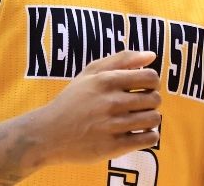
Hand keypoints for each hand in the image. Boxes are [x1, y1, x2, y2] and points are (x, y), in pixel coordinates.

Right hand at [29, 49, 161, 166]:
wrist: (48, 134)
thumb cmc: (72, 101)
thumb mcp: (90, 73)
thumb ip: (122, 60)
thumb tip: (152, 55)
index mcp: (107, 81)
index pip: (151, 77)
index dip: (152, 83)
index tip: (143, 88)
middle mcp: (111, 102)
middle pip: (155, 99)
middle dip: (151, 101)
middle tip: (139, 106)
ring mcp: (112, 125)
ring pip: (154, 119)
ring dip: (150, 119)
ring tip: (138, 120)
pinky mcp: (113, 147)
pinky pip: (149, 139)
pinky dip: (149, 136)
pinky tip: (138, 133)